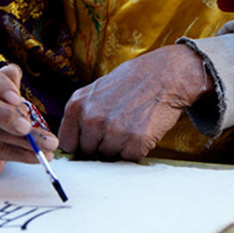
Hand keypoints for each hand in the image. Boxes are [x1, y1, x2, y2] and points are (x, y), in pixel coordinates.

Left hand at [58, 44, 212, 159]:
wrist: (166, 74)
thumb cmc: (133, 79)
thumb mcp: (98, 88)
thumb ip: (84, 111)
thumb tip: (75, 138)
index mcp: (77, 104)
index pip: (67, 143)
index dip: (80, 143)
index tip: (90, 141)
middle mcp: (92, 118)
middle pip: (89, 152)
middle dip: (102, 144)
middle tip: (119, 126)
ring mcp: (113, 130)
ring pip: (109, 157)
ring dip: (120, 147)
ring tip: (132, 125)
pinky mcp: (136, 141)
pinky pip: (130, 159)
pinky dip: (137, 150)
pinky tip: (143, 130)